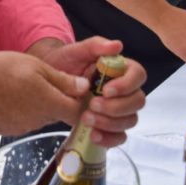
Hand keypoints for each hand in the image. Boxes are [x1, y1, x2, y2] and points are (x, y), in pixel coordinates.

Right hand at [0, 47, 92, 136]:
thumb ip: (62, 80)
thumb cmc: (1, 68)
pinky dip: (22, 111)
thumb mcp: (36, 66)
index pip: (78, 113)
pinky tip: (9, 96)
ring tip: (22, 87)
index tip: (80, 95)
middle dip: (57, 101)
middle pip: (58, 114)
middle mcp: (38, 120)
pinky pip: (23, 121)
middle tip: (45, 82)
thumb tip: (84, 88)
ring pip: (41, 117)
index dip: (82, 105)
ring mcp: (22, 127)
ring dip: (39, 105)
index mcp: (48, 103)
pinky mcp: (8, 130)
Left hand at [28, 36, 146, 147]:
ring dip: (111, 123)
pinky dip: (109, 139)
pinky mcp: (108, 125)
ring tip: (86, 119)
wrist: (47, 81)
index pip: (138, 75)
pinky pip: (119, 136)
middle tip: (92, 105)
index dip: (127, 85)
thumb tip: (117, 45)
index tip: (106, 90)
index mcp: (120, 69)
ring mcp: (117, 109)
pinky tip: (94, 135)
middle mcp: (123, 90)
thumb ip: (94, 46)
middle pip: (137, 101)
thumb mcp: (74, 51)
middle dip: (116, 107)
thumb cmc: (64, 63)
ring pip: (130, 120)